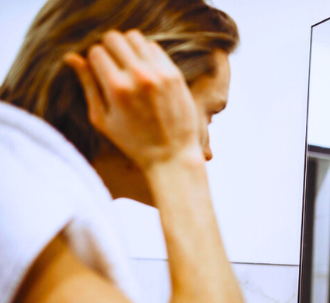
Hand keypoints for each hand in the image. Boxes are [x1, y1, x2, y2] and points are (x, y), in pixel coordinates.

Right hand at [64, 30, 201, 170]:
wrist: (172, 155)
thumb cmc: (133, 142)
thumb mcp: (102, 119)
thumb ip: (88, 85)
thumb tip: (71, 57)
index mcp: (116, 89)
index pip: (96, 51)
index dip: (94, 60)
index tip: (99, 73)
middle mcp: (139, 77)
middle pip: (114, 38)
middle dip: (109, 48)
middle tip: (113, 66)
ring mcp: (159, 74)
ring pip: (135, 37)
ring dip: (128, 47)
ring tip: (129, 66)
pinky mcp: (175, 75)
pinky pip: (155, 47)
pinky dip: (146, 53)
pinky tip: (145, 70)